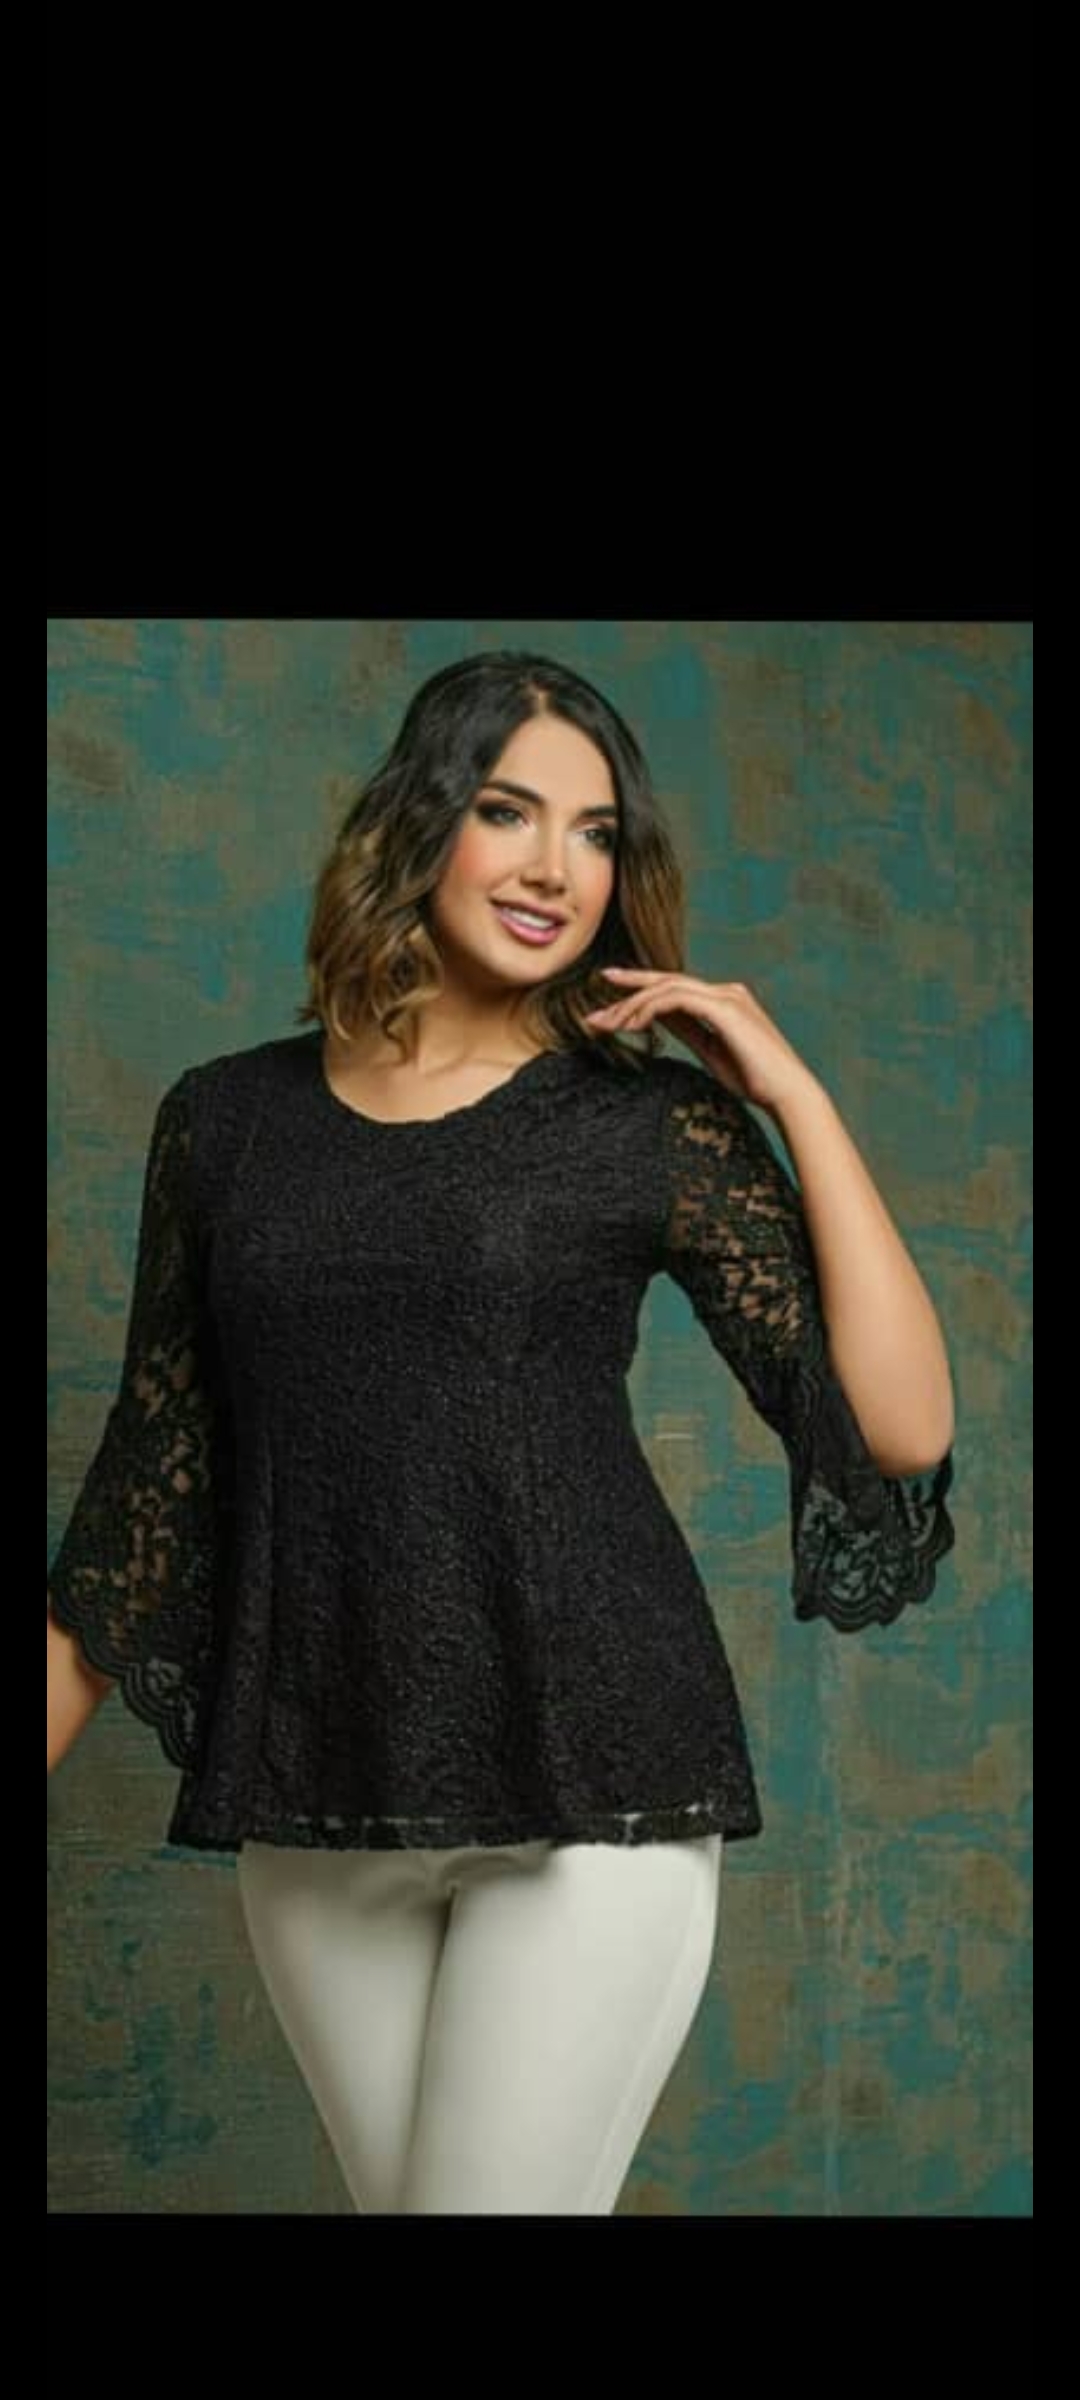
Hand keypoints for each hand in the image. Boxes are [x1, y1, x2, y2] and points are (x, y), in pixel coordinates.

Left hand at [583, 967, 822, 1116]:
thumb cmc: (754, 1079)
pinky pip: (677, 999)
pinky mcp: (725, 1008)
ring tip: (608, 1026)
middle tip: (594, 1014)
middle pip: (665, 982)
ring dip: (633, 1005)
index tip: (608, 999)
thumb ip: (687, 1030)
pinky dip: (650, 1008)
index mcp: (723, 1001)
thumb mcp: (710, 1051)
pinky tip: (632, 1025)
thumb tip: (656, 1017)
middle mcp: (725, 992)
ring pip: (666, 987)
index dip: (639, 990)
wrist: (786, 1093)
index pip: (672, 989)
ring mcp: (727, 996)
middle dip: (626, 994)